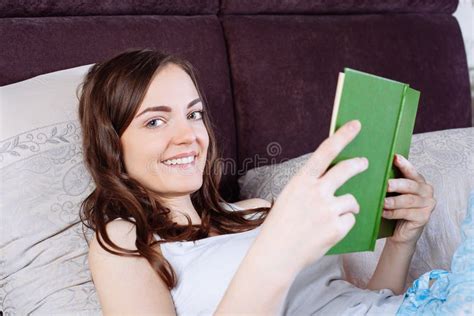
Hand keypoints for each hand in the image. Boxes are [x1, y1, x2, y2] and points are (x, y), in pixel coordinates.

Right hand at [259, 120, 368, 272]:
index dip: (342, 136)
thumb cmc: (281, 225)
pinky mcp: (337, 228)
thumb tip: (332, 177)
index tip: (356, 125)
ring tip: (331, 217)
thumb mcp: (290, 197)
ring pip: (352, 201)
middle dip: (358, 164)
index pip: (325, 151)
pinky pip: (350, 220)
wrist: (277, 253)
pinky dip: (343, 225)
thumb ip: (310, 186)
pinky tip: (328, 232)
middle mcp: (316, 192)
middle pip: (347, 169)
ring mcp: (328, 210)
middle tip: (364, 163)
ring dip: (348, 207)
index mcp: (302, 181)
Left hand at [382, 154, 435, 246]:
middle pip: (411, 186)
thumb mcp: (394, 194)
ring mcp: (427, 204)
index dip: (404, 164)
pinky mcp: (424, 217)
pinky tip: (383, 213)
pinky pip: (406, 213)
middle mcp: (426, 191)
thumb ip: (391, 183)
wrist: (401, 233)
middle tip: (386, 185)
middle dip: (397, 185)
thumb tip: (373, 172)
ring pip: (408, 201)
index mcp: (419, 181)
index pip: (411, 172)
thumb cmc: (396, 209)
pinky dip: (393, 213)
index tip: (395, 157)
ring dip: (394, 202)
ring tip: (382, 202)